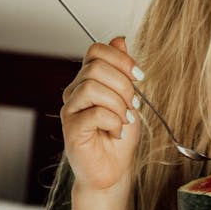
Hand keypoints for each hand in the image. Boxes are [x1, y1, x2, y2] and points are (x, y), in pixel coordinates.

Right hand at [60, 36, 141, 193]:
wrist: (114, 169)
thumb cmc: (119, 137)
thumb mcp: (128, 99)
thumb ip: (122, 71)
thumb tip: (120, 39)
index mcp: (88, 80)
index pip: (96, 51)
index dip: (121, 59)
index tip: (139, 76)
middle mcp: (75, 91)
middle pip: (96, 67)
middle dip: (123, 85)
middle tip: (133, 105)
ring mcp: (71, 109)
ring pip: (93, 87)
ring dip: (118, 105)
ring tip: (123, 122)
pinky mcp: (71, 128)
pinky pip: (95, 113)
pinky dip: (113, 122)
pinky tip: (116, 132)